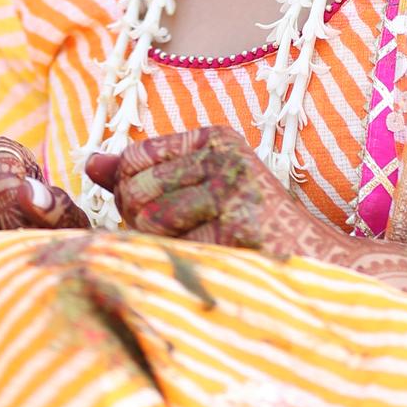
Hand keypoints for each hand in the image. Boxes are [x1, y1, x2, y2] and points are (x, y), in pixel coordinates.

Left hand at [85, 127, 347, 263]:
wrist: (316, 267)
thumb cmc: (248, 233)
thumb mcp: (199, 190)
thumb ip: (142, 175)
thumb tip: (90, 161)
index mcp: (215, 139)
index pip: (134, 157)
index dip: (133, 193)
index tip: (167, 211)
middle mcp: (223, 156)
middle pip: (134, 189)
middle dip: (142, 223)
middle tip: (184, 238)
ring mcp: (231, 189)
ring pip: (148, 220)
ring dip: (162, 247)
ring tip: (199, 250)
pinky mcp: (236, 226)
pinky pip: (173, 249)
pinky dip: (181, 265)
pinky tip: (211, 264)